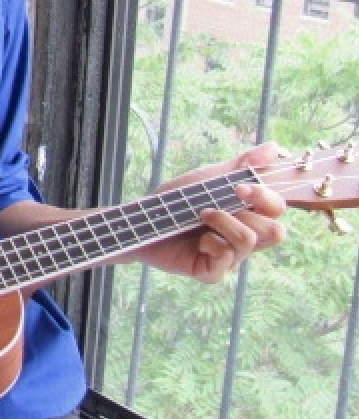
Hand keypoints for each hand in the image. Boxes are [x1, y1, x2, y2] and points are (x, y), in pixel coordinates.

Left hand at [138, 142, 287, 282]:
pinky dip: (211, 243)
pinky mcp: (212, 271)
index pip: (277, 209)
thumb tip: (274, 147)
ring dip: (224, 222)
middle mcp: (244, 237)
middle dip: (249, 213)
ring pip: (249, 241)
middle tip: (218, 203)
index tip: (239, 186)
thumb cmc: (176, 201)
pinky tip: (197, 240)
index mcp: (247, 215)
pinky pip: (226, 258)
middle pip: (276, 232)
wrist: (142, 220)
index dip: (266, 197)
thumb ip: (240, 165)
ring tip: (202, 216)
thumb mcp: (208, 178)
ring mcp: (230, 257)